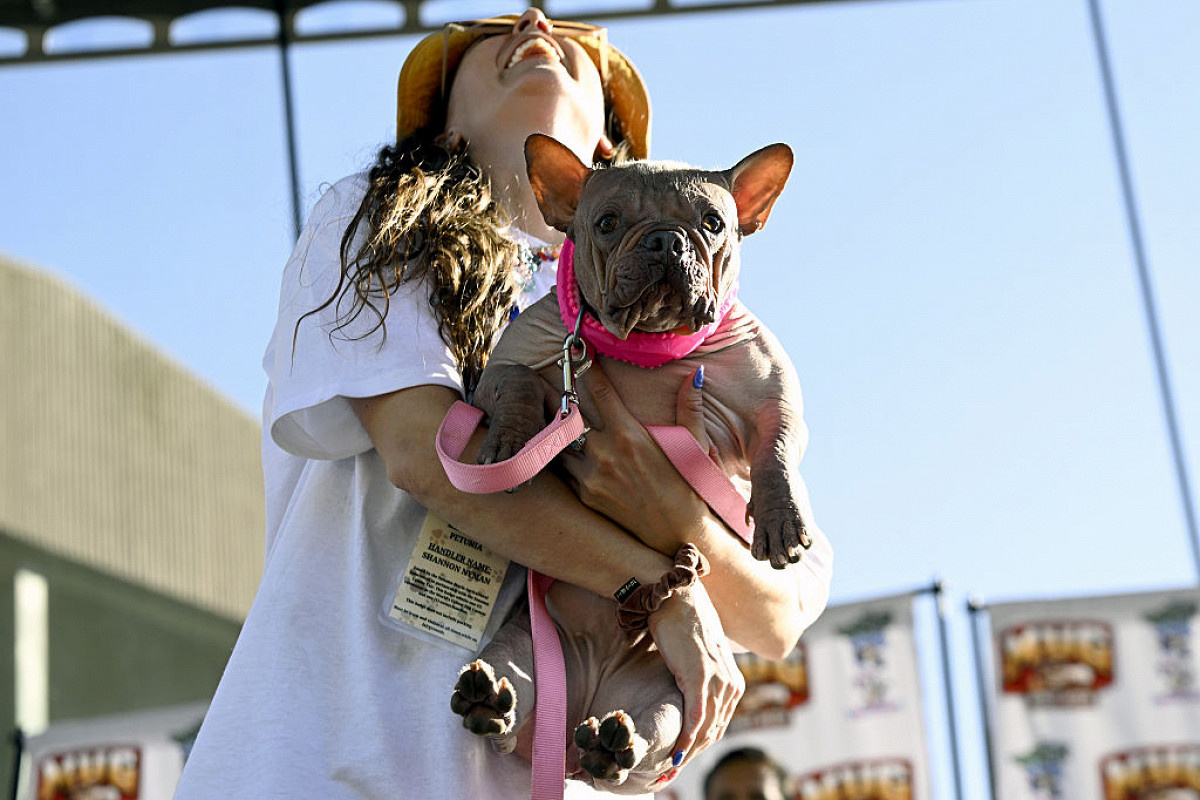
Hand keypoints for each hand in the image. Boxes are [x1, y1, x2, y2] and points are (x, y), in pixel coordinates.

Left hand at [559, 361, 709, 553]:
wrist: (679, 536)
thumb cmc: (690, 487)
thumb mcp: (695, 444)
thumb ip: (690, 407)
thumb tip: (695, 374)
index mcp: (629, 434)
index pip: (598, 390)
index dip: (586, 368)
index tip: (579, 353)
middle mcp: (605, 453)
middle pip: (569, 413)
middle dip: (562, 396)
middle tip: (553, 382)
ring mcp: (591, 477)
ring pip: (560, 442)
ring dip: (557, 428)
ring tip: (551, 415)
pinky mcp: (585, 497)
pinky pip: (564, 470)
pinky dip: (561, 457)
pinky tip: (558, 448)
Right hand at [646, 579, 742, 765]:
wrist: (678, 598)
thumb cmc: (682, 626)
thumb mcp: (697, 659)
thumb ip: (699, 679)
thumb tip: (687, 694)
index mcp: (733, 683)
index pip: (719, 725)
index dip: (701, 747)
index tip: (681, 761)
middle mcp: (731, 685)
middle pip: (713, 732)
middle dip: (693, 755)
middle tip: (670, 772)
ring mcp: (718, 682)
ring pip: (705, 730)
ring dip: (687, 753)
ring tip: (668, 768)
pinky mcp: (701, 678)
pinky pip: (696, 718)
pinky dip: (686, 739)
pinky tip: (675, 753)